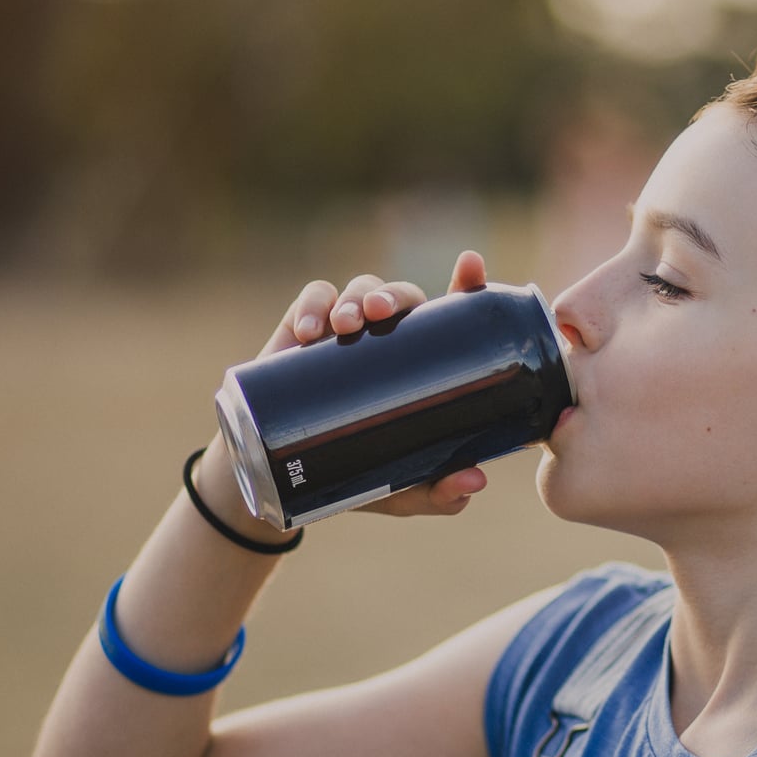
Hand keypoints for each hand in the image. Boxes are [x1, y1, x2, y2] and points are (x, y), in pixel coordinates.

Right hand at [258, 250, 491, 516]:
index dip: (466, 285)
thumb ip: (438, 491)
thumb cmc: (356, 475)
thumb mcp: (400, 490)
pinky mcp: (302, 331)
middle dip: (394, 295)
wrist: (283, 481)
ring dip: (355, 298)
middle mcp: (388, 338)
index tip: (471, 264)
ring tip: (347, 324)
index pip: (451, 315)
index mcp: (422, 362)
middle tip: (382, 313)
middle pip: (402, 296)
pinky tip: (307, 332)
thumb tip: (474, 478)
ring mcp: (344, 331)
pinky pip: (312, 299)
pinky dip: (311, 307)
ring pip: (359, 289)